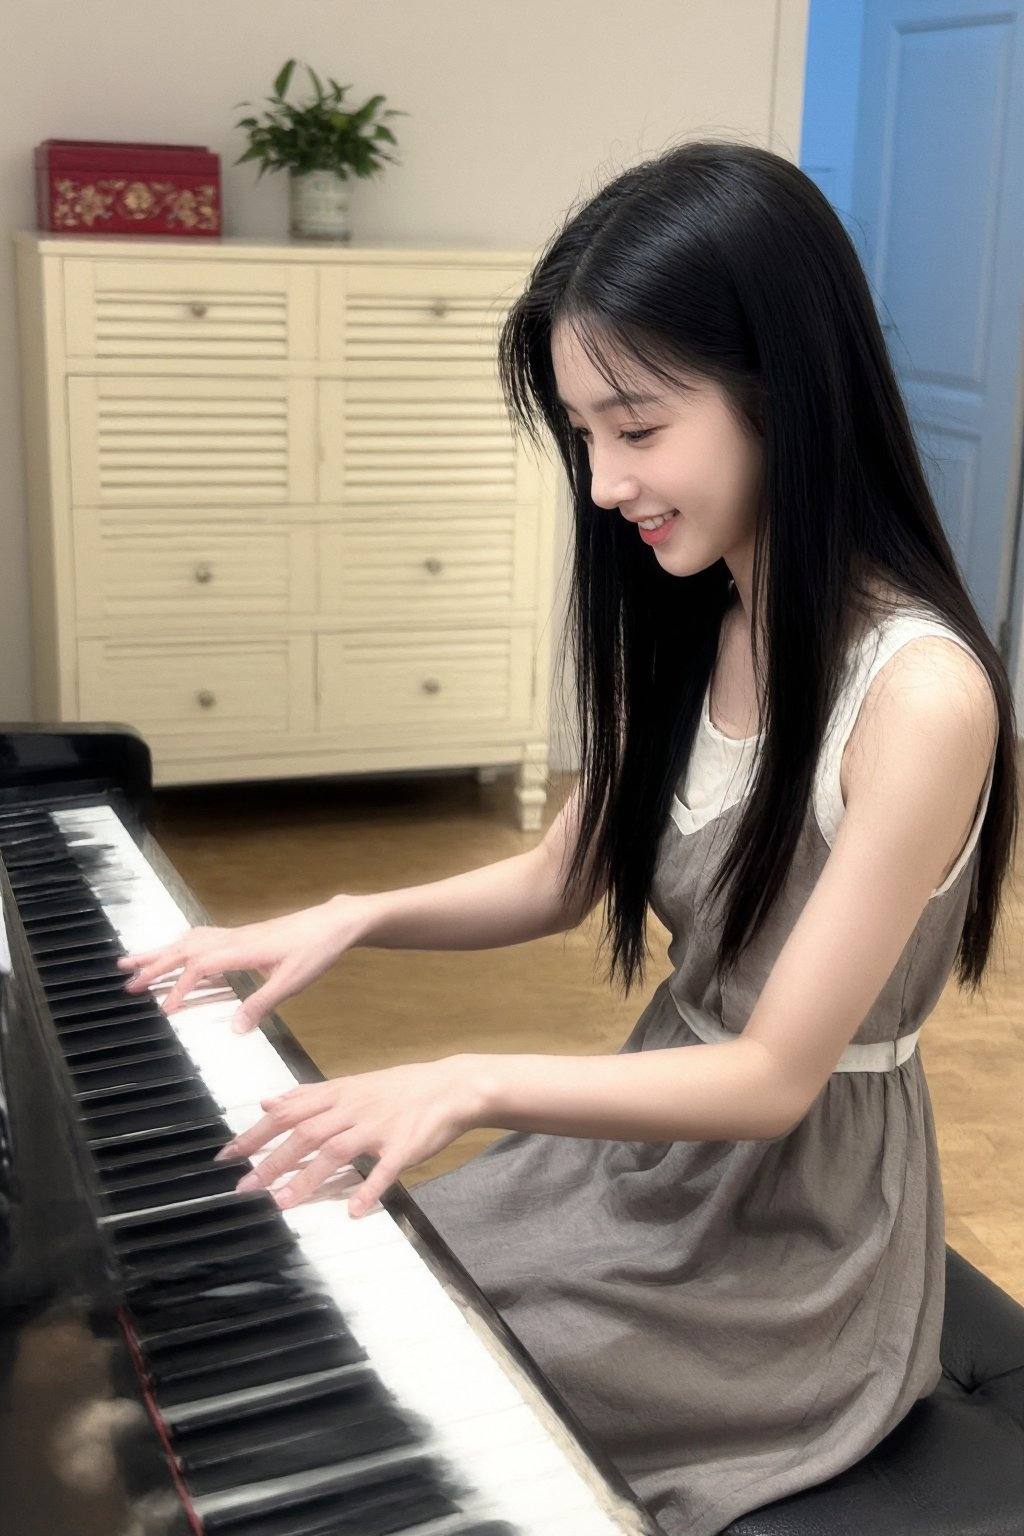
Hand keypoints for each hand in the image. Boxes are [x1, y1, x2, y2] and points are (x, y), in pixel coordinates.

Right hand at [115, 895, 373, 1031]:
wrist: (335, 923)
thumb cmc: (316, 950)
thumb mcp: (292, 982)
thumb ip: (262, 1004)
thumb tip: (234, 1030)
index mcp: (242, 950)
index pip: (199, 967)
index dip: (179, 987)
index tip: (164, 1010)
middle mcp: (234, 938)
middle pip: (185, 948)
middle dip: (154, 965)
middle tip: (126, 982)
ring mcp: (237, 934)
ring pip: (190, 940)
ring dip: (162, 951)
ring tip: (135, 962)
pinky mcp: (243, 935)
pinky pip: (203, 938)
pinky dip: (182, 946)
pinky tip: (177, 954)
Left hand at [218, 1054, 488, 1216]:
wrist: (449, 1087)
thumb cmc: (397, 1090)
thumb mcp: (349, 1086)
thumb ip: (307, 1096)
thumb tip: (266, 1101)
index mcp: (338, 1094)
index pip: (288, 1112)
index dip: (255, 1133)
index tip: (227, 1156)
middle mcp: (353, 1108)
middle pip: (305, 1133)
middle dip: (272, 1160)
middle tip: (245, 1188)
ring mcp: (378, 1127)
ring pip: (337, 1151)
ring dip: (307, 1177)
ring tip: (282, 1203)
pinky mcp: (404, 1146)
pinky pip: (385, 1170)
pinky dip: (369, 1189)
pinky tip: (354, 1211)